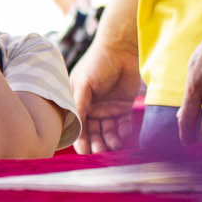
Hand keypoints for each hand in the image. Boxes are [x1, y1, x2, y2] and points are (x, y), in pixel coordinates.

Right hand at [71, 38, 141, 154]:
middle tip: (100, 153)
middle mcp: (92, 108)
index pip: (78, 126)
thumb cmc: (97, 63)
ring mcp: (108, 109)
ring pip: (108, 131)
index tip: (84, 152)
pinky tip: (125, 137)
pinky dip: (124, 132)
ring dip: (110, 141)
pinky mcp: (124, 107)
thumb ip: (79, 106)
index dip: (80, 139)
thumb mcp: (83, 84)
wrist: (121, 49)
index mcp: (78, 103)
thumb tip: (76, 130)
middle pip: (93, 132)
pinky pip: (124, 125)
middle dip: (96, 143)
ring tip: (114, 147)